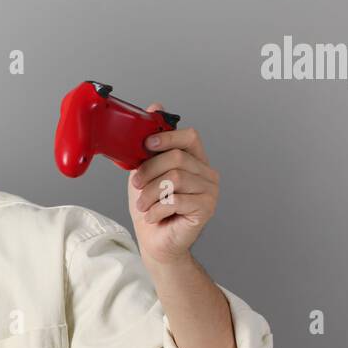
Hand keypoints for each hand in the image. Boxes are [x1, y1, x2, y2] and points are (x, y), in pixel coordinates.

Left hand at [125, 102, 219, 264]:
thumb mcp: (145, 172)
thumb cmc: (151, 207)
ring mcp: (210, 191)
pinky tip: (154, 216)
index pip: (190, 137)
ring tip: (144, 205)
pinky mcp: (206, 209)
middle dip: (149, 171)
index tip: (145, 145)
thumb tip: (156, 106)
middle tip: (137, 185)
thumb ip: (150, 145)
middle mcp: (207, 173)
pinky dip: (156, 209)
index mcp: (195, 160)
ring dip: (151, 194)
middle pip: (177, 159)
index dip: (167, 138)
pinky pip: (175, 200)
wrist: (155, 241)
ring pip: (173, 180)